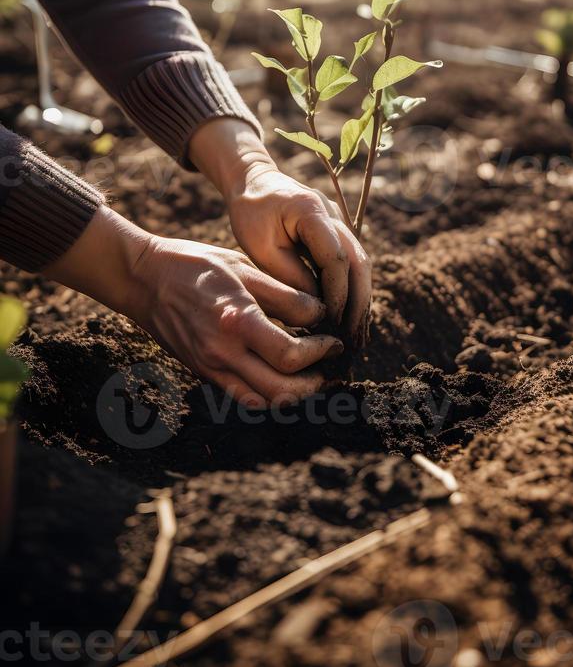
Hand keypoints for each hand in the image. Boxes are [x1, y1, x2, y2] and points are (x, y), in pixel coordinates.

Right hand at [45, 206, 341, 406]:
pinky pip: (242, 397)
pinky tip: (281, 377)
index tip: (333, 341)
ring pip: (263, 401)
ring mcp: (210, 367)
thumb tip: (320, 314)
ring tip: (310, 375)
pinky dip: (267, 395)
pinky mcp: (203, 372)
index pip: (290, 356)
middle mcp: (222, 353)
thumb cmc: (196, 265)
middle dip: (314, 383)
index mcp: (236, 322)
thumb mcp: (244, 268)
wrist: (144, 279)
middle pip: (281, 390)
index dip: (320, 353)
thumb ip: (284, 295)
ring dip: (293, 394)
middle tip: (329, 365)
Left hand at [188, 119, 371, 345]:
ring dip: (361, 299)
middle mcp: (334, 214)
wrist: (254, 180)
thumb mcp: (260, 247)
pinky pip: (352, 262)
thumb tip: (317, 308)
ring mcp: (340, 221)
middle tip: (355, 338)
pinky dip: (353, 289)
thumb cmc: (250, 212)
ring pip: (361, 263)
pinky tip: (350, 316)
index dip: (337, 292)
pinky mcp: (337, 232)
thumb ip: (290, 274)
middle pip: (359, 261)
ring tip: (357, 335)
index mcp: (311, 211)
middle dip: (359, 302)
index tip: (331, 322)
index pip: (336, 257)